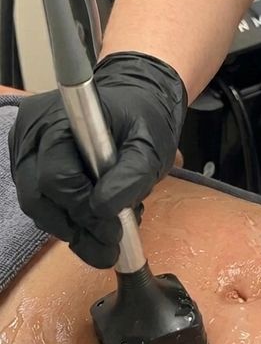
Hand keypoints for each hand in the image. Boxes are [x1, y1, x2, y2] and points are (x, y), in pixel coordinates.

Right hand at [8, 53, 187, 268]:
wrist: (134, 100)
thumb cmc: (142, 118)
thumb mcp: (150, 145)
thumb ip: (131, 175)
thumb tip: (104, 209)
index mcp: (56, 121)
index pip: (55, 179)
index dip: (82, 210)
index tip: (114, 231)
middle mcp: (31, 135)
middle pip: (37, 198)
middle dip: (75, 226)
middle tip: (110, 243)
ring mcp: (26, 151)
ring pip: (39, 206)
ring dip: (74, 227)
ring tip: (110, 230)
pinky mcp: (32, 166)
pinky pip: (45, 202)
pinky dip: (70, 217)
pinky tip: (99, 216)